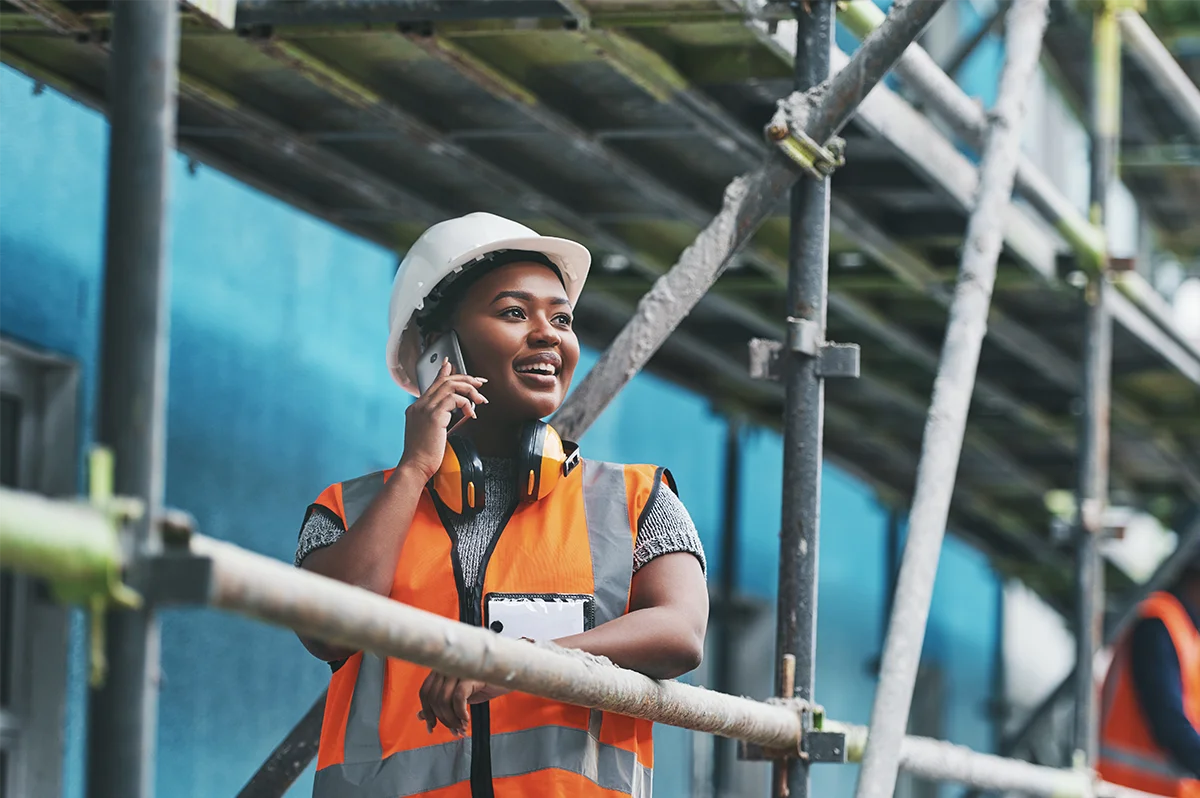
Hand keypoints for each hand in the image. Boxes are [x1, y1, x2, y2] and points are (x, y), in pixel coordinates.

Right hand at [399, 359, 487, 479]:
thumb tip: (450, 415)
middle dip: (465, 379)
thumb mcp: (429, 433)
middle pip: (444, 381)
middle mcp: (419, 405)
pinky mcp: (434, 416)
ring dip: (470, 390)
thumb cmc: (423, 456)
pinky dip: (466, 404)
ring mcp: (425, 409)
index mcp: (417, 408)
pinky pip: (454, 399)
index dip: (444, 372)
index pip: (432, 384)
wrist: (415, 466)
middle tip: (480, 383)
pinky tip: (471, 414)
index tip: (451, 364)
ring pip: (451, 386)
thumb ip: (437, 420)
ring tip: (479, 401)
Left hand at [416, 671, 510, 734]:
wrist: (507, 675)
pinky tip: (467, 719)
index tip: (431, 727)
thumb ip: (440, 703)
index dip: (427, 711)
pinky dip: (460, 712)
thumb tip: (420, 716)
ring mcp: (459, 669)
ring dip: (452, 719)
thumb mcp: (459, 696)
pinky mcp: (471, 675)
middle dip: (442, 719)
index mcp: (442, 669)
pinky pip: (458, 697)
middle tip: (453, 730)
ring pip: (444, 699)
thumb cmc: (484, 684)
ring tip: (462, 727)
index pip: (425, 692)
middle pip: (434, 698)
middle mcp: (448, 666)